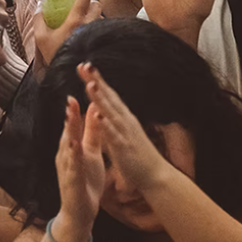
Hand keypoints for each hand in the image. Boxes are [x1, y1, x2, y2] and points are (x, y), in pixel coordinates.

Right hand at [33, 0, 101, 69]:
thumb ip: (39, 19)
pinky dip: (99, 27)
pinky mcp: (102, 41)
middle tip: (84, 5)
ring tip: (87, 22)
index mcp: (75, 22)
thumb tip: (40, 5)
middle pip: (97, 5)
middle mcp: (89, 26)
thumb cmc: (54, 56)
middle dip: (91, 2)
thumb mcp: (40, 37)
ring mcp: (97, 34)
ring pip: (102, 17)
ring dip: (96, 16)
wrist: (67, 75)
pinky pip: (104, 29)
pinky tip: (91, 33)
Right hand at [54, 95, 104, 232]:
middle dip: (69, 117)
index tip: (79, 92)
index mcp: (73, 148)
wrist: (80, 212)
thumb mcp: (91, 152)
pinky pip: (72, 167)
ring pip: (67, 148)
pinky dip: (73, 155)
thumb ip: (92, 132)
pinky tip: (74, 145)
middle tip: (71, 98)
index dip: (76, 109)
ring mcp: (67, 169)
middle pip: (67, 133)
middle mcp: (66, 156)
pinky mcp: (71, 182)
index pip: (73, 125)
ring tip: (70, 117)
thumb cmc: (86, 180)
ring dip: (68, 132)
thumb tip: (95, 109)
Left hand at [78, 62, 174, 191]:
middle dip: (97, 82)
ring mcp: (126, 133)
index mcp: (124, 119)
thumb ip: (116, 122)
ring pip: (111, 112)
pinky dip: (106, 124)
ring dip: (101, 98)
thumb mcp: (126, 135)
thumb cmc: (139, 157)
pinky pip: (114, 134)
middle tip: (85, 65)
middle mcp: (126, 122)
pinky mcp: (124, 147)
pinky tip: (98, 115)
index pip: (109, 96)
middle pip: (109, 98)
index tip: (86, 67)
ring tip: (90, 84)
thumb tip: (106, 110)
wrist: (156, 176)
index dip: (97, 81)